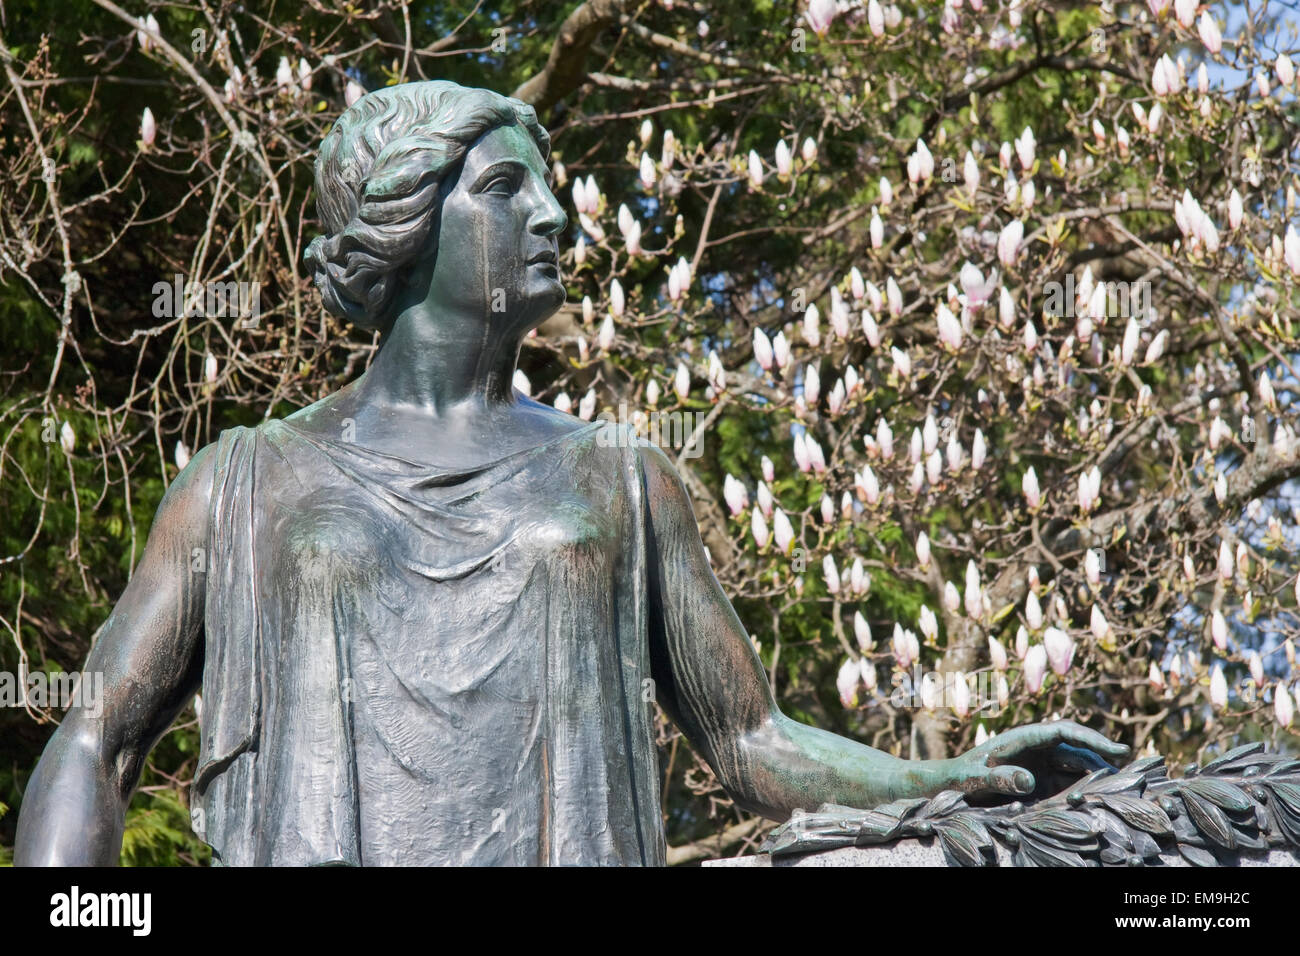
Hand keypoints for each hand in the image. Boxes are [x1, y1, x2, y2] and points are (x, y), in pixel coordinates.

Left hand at [943, 720, 1129, 800]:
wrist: (949, 784)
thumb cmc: (958, 777)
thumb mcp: (974, 778)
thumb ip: (998, 778)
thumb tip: (1029, 780)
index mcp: (1022, 738)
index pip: (1064, 731)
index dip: (1092, 738)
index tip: (1119, 749)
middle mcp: (1035, 748)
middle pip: (1077, 748)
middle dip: (1102, 759)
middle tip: (1131, 775)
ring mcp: (1040, 763)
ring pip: (1077, 766)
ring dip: (1097, 776)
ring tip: (1121, 790)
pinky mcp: (1042, 780)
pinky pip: (1069, 781)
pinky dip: (1085, 789)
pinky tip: (1099, 800)